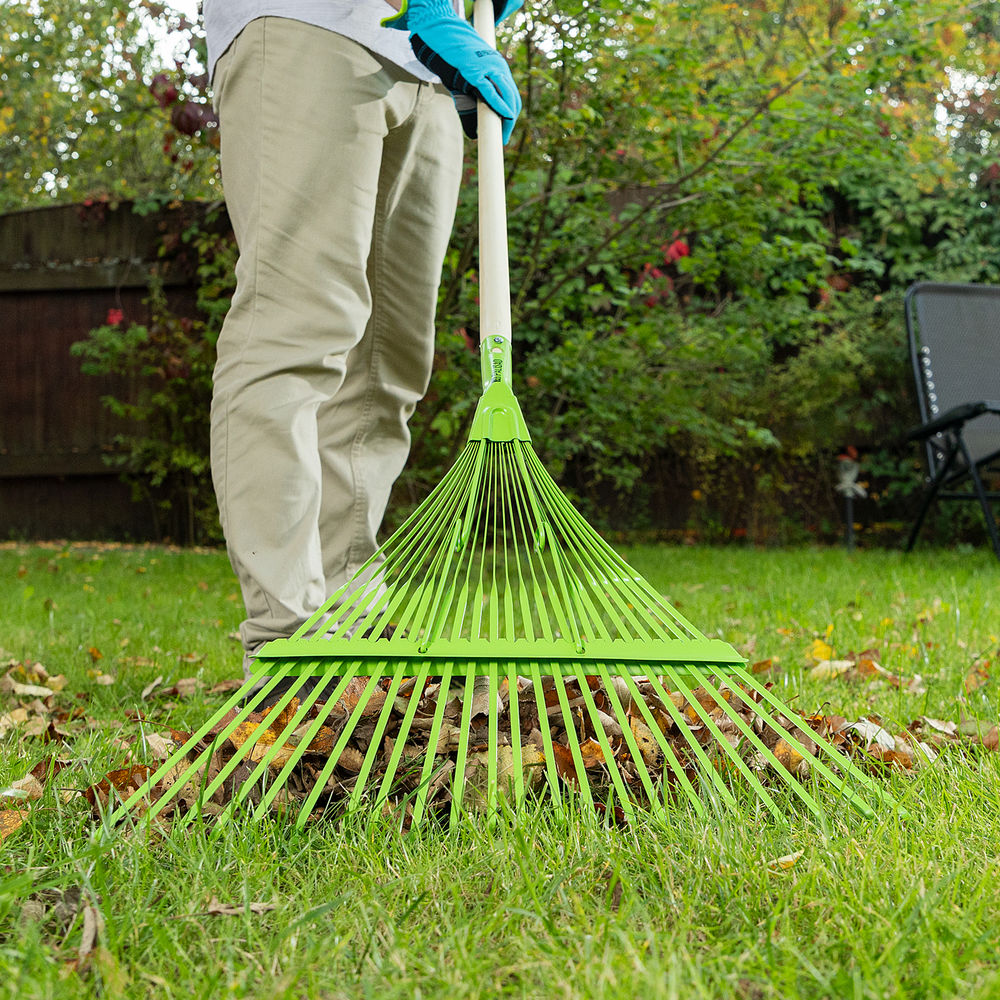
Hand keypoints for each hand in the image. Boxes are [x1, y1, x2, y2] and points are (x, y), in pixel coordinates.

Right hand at [386, 0, 520, 143]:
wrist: (437, 34)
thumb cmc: (450, 60)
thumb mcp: (463, 86)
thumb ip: (470, 110)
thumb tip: (475, 136)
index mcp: (497, 71)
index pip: (510, 97)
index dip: (510, 117)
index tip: (505, 135)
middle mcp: (498, 68)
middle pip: (512, 100)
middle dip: (509, 122)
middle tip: (503, 139)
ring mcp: (489, 67)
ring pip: (506, 96)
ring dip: (507, 119)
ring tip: (502, 135)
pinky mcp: (476, 69)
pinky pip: (491, 91)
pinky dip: (499, 105)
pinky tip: (503, 117)